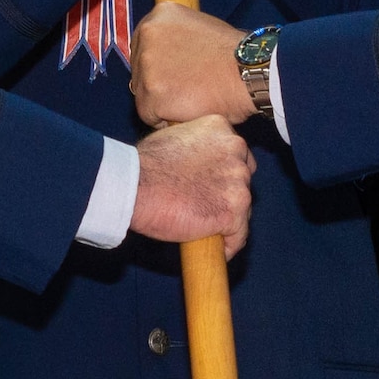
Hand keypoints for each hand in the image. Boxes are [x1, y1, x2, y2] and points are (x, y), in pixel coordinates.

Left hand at [131, 3, 258, 127]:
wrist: (247, 73)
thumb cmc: (234, 55)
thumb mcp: (202, 28)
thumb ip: (178, 37)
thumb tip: (169, 54)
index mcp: (160, 15)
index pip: (143, 43)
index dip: (157, 63)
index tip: (172, 72)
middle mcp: (148, 35)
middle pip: (139, 68)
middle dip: (157, 82)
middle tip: (185, 88)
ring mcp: (146, 66)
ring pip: (142, 93)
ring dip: (162, 102)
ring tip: (191, 98)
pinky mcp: (150, 95)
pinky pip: (149, 115)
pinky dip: (166, 119)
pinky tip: (188, 110)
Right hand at [131, 114, 256, 258]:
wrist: (134, 186)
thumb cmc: (144, 165)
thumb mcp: (175, 138)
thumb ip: (197, 147)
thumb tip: (198, 164)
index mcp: (221, 128)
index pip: (237, 155)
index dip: (226, 175)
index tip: (214, 187)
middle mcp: (236, 150)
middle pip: (244, 180)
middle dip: (230, 195)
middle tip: (208, 208)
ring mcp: (238, 181)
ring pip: (244, 209)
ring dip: (229, 220)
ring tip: (208, 230)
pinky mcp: (234, 211)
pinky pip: (239, 235)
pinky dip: (229, 245)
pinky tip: (218, 250)